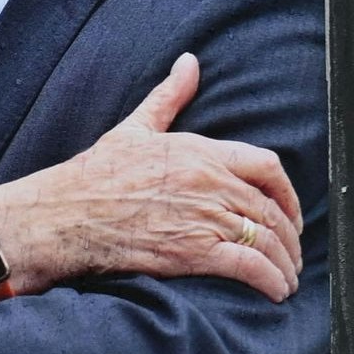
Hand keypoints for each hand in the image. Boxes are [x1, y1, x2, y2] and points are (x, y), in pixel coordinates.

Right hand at [0, 54, 302, 301]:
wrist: (63, 216)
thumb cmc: (92, 175)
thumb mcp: (134, 128)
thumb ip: (168, 96)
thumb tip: (188, 62)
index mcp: (201, 152)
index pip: (267, 168)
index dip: (288, 194)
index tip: (289, 213)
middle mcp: (210, 183)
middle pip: (271, 210)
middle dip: (288, 237)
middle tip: (290, 254)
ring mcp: (205, 218)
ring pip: (266, 240)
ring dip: (284, 263)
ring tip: (286, 278)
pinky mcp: (194, 253)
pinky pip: (249, 266)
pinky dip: (270, 280)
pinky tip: (276, 291)